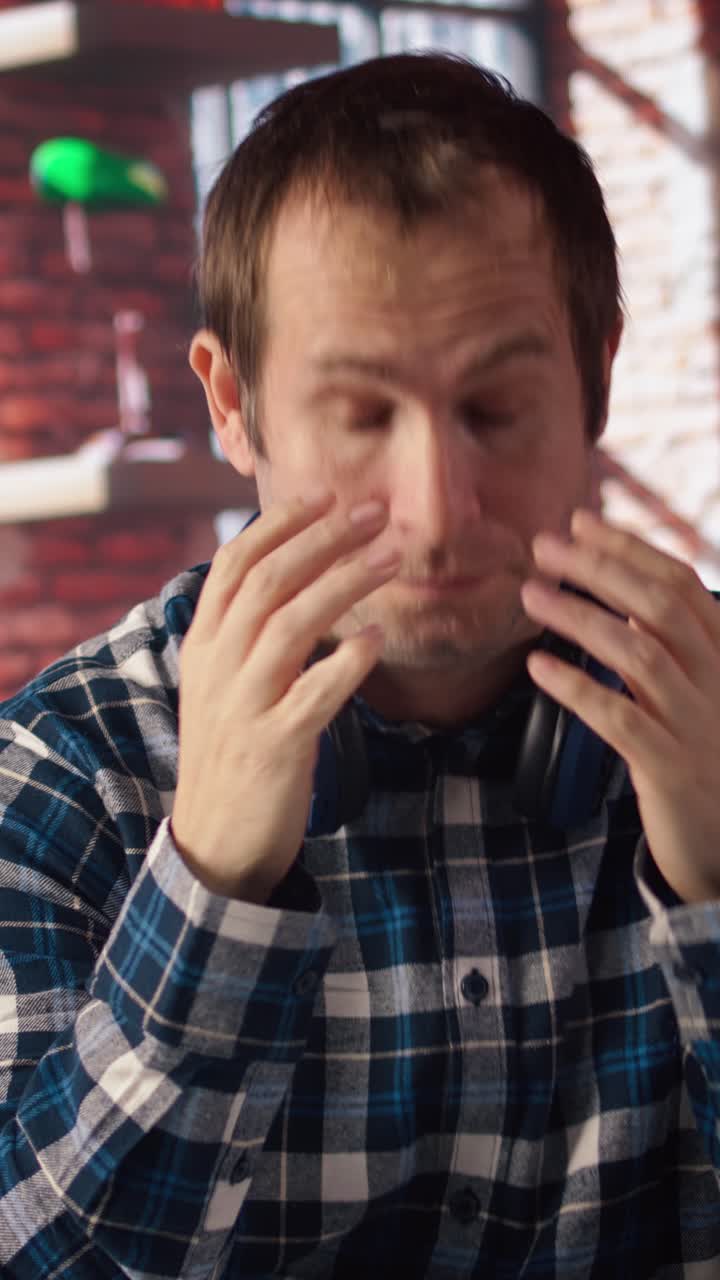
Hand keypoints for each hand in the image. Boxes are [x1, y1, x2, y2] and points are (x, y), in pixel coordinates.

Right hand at [172, 492, 398, 902]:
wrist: (213, 843)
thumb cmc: (232, 754)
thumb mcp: (221, 686)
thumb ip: (245, 633)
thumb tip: (293, 574)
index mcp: (203, 646)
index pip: (233, 564)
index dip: (279, 523)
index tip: (325, 494)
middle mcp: (218, 667)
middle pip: (267, 582)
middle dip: (322, 538)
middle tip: (374, 512)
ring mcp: (243, 707)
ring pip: (289, 625)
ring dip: (343, 583)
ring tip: (390, 557)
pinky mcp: (274, 747)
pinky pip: (314, 695)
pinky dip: (347, 663)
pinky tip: (378, 639)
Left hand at [521, 508, 719, 903]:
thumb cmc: (700, 759)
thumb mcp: (690, 692)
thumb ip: (662, 645)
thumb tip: (619, 588)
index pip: (680, 583)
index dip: (630, 548)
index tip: (580, 521)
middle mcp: (717, 682)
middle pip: (660, 606)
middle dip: (599, 567)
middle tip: (542, 546)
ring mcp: (697, 725)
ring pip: (640, 654)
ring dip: (579, 617)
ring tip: (529, 596)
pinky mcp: (672, 769)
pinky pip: (620, 719)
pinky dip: (576, 688)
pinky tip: (537, 667)